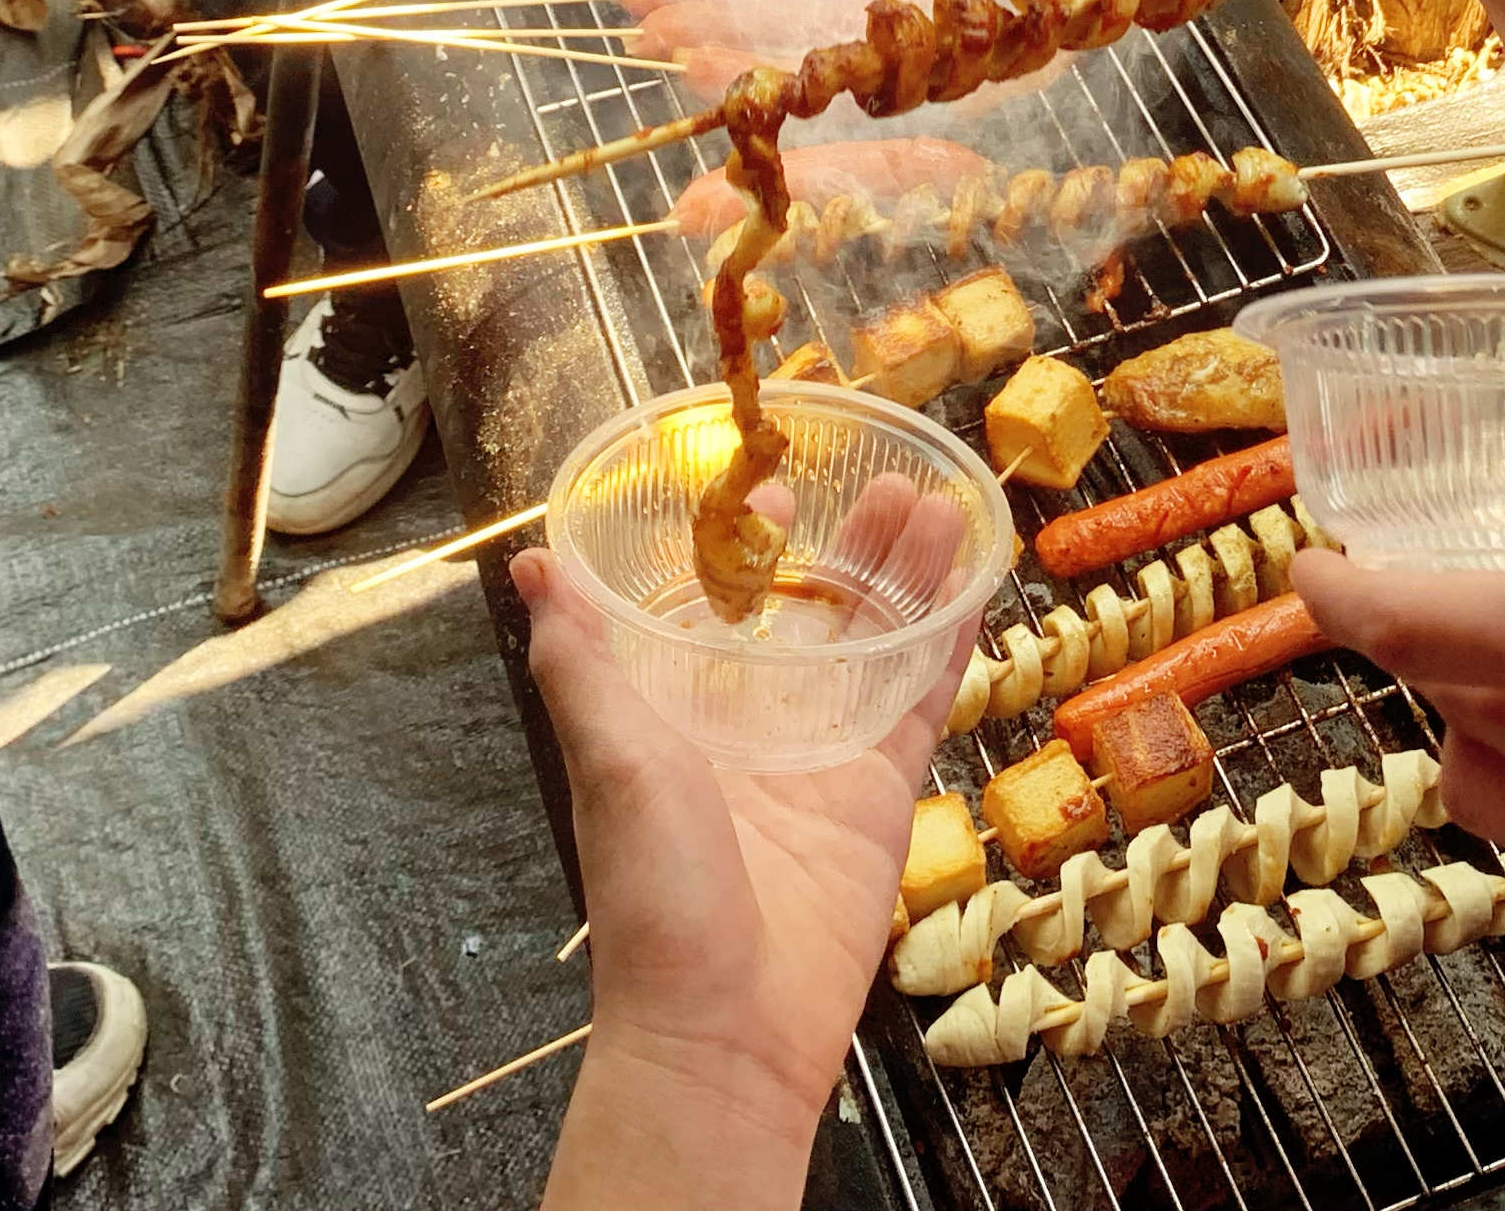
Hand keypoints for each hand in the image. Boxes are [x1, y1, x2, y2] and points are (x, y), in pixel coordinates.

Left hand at [520, 474, 968, 1202]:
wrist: (725, 1029)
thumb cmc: (653, 896)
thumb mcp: (610, 761)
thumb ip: (579, 663)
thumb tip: (529, 568)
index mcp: (680, 707)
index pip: (718, 603)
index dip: (744, 543)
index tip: (773, 486)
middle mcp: (753, 723)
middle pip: (812, 612)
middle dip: (850, 545)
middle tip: (890, 475)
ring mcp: (822, 757)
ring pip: (876, 644)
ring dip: (907, 577)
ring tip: (941, 503)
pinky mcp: (879, 797)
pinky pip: (920, 706)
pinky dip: (949, 647)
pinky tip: (975, 588)